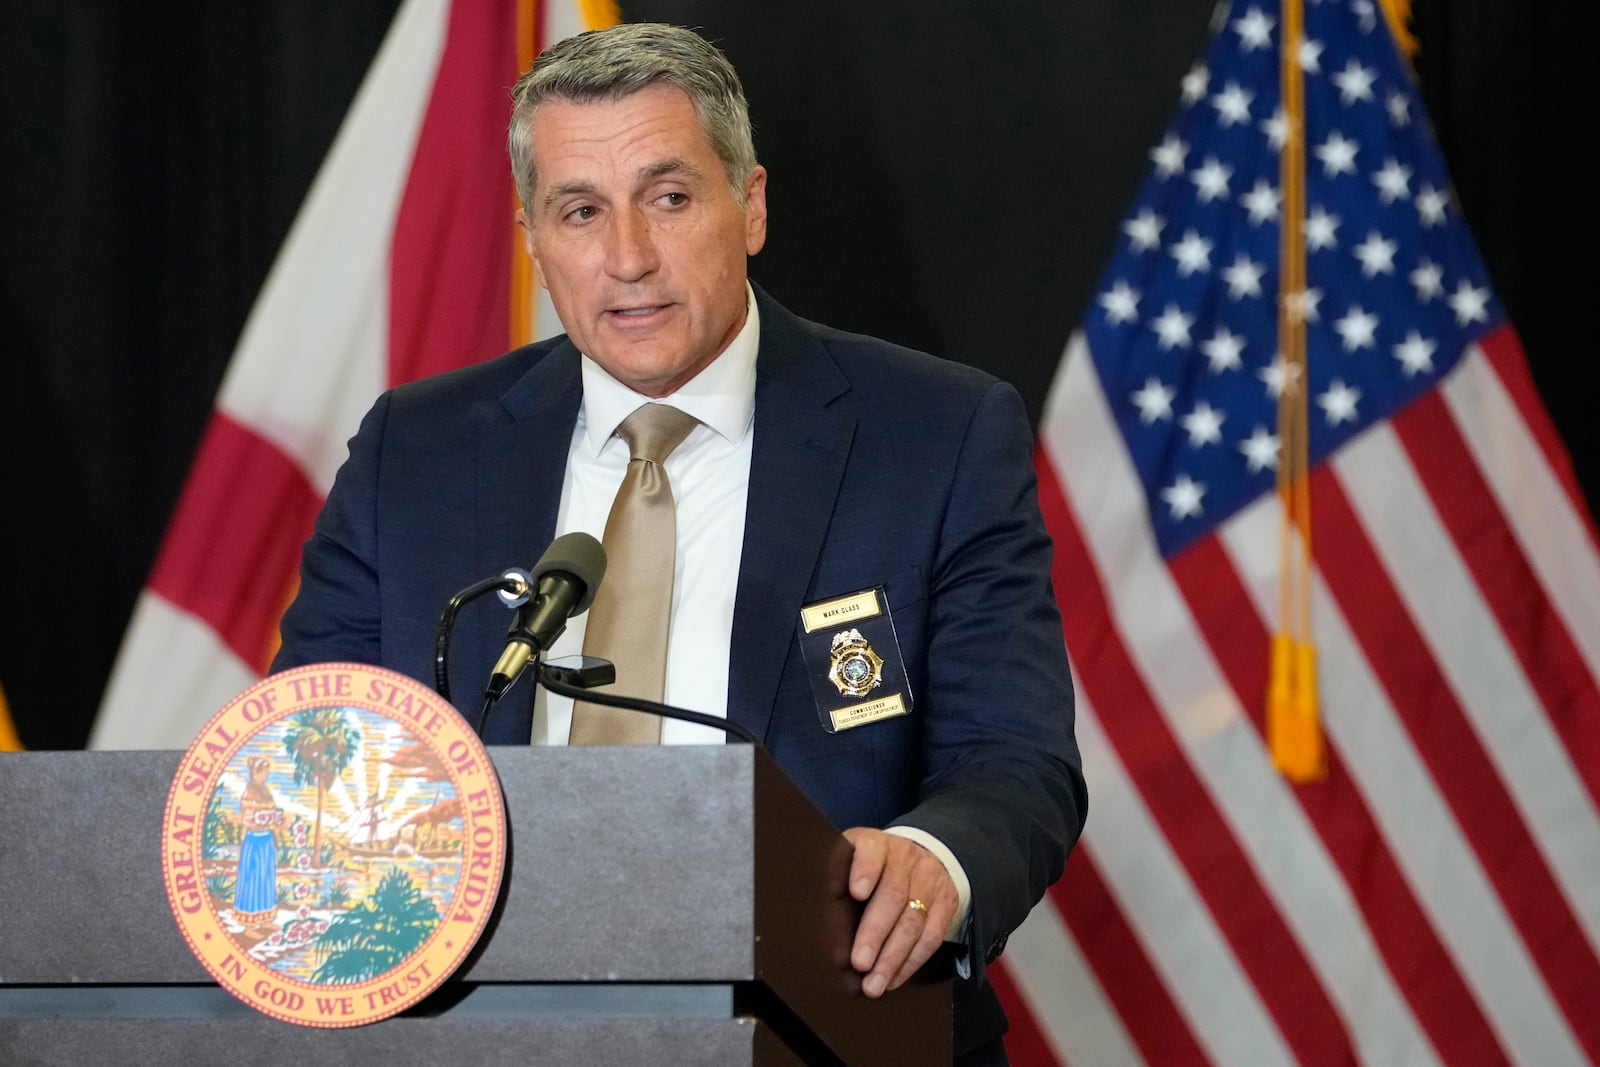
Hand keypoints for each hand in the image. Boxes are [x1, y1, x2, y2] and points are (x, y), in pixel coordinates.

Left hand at [842, 827, 958, 997]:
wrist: (923, 854)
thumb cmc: (873, 864)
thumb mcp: (853, 855)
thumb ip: (836, 874)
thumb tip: (809, 906)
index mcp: (876, 844)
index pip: (872, 852)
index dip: (865, 870)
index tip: (855, 892)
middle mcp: (906, 860)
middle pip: (893, 895)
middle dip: (875, 932)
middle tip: (859, 962)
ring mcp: (929, 882)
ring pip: (913, 922)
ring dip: (892, 958)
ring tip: (873, 984)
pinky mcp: (946, 904)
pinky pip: (932, 937)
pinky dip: (911, 963)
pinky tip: (892, 979)